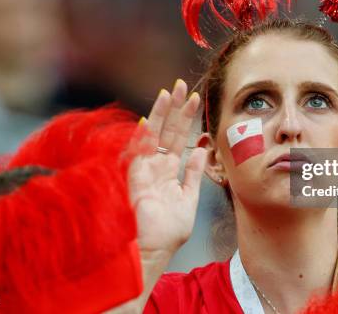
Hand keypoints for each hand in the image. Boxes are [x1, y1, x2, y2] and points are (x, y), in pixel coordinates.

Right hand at [128, 79, 206, 254]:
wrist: (152, 251)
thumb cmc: (168, 231)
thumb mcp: (188, 198)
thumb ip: (193, 173)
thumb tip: (202, 150)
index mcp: (168, 171)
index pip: (178, 138)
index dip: (186, 118)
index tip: (195, 99)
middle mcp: (155, 165)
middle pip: (166, 131)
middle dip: (175, 108)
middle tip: (183, 85)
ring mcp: (144, 169)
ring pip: (153, 135)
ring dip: (161, 114)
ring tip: (170, 92)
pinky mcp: (134, 177)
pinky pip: (137, 151)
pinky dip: (143, 135)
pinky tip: (150, 117)